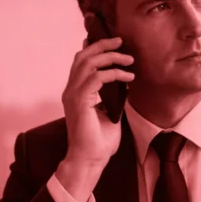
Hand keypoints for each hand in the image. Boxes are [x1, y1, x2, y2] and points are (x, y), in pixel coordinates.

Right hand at [61, 31, 134, 165]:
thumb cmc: (99, 142)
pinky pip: (96, 78)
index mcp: (75, 92)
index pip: (81, 62)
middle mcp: (71, 91)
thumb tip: (124, 85)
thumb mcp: (109, 113)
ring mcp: (73, 96)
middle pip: (83, 56)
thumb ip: (112, 98)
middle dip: (103, 45)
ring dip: (111, 57)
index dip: (95, 49)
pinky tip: (127, 77)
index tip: (115, 44)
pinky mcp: (80, 102)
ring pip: (89, 63)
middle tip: (121, 41)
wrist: (90, 159)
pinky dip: (114, 74)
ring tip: (129, 59)